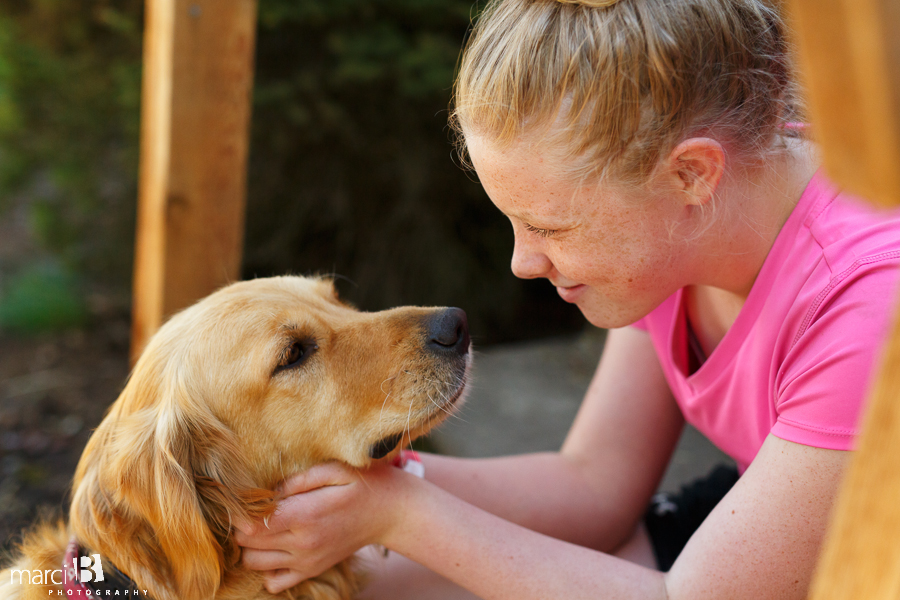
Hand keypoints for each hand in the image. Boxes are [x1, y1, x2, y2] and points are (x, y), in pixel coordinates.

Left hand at [235, 461, 411, 593]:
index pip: (250, 524)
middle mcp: (302, 543)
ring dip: (249, 546)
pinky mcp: (311, 570)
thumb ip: (297, 479)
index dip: (239, 510)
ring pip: (253, 563)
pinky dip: (266, 569)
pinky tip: (274, 547)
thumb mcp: (334, 469)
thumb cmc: (364, 484)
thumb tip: (267, 491)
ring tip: (260, 525)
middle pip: (247, 543)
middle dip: (241, 526)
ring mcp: (306, 561)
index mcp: (305, 515)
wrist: (392, 513)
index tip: (244, 496)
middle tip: (251, 507)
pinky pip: (274, 583)